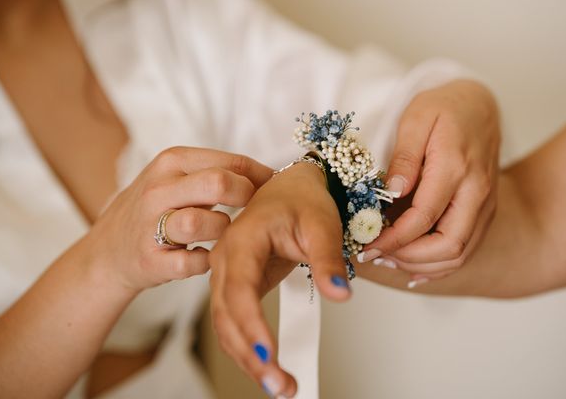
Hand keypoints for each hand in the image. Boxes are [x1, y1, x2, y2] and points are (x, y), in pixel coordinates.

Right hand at [84, 147, 272, 292]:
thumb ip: (216, 173)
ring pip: (203, 222)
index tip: (274, 189)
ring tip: (221, 233)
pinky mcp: (150, 261)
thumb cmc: (157, 210)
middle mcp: (158, 188)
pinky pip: (194, 262)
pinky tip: (206, 256)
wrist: (107, 252)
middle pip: (218, 183)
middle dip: (246, 197)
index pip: (230, 161)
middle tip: (254, 210)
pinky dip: (207, 261)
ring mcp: (150, 225)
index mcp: (171, 162)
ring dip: (222, 231)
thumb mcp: (177, 179)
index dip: (261, 177)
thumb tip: (270, 176)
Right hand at [209, 163, 346, 397]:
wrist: (291, 187)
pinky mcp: (235, 284)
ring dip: (247, 358)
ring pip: (225, 325)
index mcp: (244, 240)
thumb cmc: (303, 200)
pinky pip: (233, 321)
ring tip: (279, 385)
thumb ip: (328, 259)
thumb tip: (340, 295)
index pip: (240, 289)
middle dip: (251, 355)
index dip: (251, 325)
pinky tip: (267, 366)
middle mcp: (226, 258)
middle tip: (280, 385)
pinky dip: (247, 346)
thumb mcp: (322, 225)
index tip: (269, 355)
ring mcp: (226, 273)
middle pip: (227, 316)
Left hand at [361, 79, 499, 282]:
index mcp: (456, 167)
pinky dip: (440, 263)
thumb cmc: (444, 108)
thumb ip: (405, 157)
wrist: (480, 106)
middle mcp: (477, 192)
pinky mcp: (485, 211)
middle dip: (409, 259)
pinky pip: (467, 247)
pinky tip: (412, 265)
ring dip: (423, 265)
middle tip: (376, 255)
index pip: (424, 218)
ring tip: (388, 260)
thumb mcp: (416, 119)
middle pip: (450, 246)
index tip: (367, 245)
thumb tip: (392, 192)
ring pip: (461, 254)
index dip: (394, 239)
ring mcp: (485, 204)